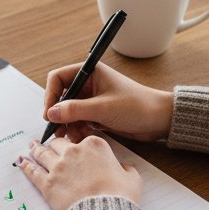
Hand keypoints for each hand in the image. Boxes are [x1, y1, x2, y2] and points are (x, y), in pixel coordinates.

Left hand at [18, 134, 141, 209]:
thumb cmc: (120, 196)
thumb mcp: (132, 178)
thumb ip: (125, 168)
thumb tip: (122, 168)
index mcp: (95, 145)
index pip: (81, 137)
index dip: (76, 140)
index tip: (72, 141)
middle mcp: (74, 151)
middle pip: (59, 143)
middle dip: (54, 144)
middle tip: (49, 143)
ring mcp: (58, 167)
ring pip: (43, 153)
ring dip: (36, 149)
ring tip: (32, 147)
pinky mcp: (47, 183)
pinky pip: (33, 171)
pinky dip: (26, 165)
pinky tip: (21, 162)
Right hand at [43, 62, 173, 141]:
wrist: (159, 120)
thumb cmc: (137, 106)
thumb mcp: (103, 108)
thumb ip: (75, 110)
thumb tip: (51, 113)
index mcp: (90, 72)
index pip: (58, 78)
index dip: (50, 95)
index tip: (50, 114)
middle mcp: (89, 84)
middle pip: (61, 97)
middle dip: (59, 114)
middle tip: (59, 131)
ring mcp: (92, 99)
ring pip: (68, 112)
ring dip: (68, 125)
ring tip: (74, 136)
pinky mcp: (97, 113)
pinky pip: (78, 121)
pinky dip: (77, 129)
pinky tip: (83, 137)